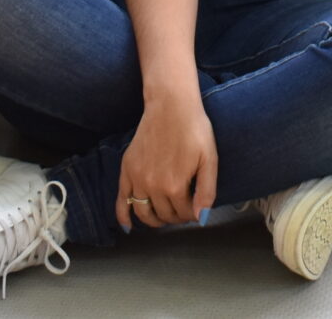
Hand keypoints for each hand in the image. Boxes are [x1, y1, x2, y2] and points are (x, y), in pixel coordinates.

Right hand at [117, 89, 216, 229]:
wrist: (171, 105)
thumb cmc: (194, 129)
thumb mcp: (209, 160)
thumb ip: (206, 192)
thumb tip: (200, 218)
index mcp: (175, 186)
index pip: (184, 214)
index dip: (193, 214)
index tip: (196, 208)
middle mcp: (153, 187)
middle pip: (165, 215)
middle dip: (176, 216)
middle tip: (183, 208)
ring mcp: (137, 179)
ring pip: (143, 213)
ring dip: (155, 220)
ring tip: (163, 217)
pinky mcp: (127, 169)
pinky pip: (121, 200)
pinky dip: (123, 216)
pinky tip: (128, 226)